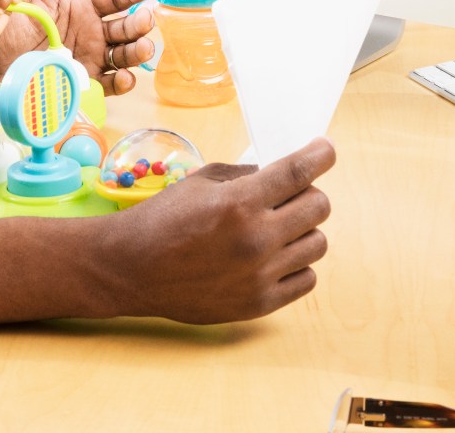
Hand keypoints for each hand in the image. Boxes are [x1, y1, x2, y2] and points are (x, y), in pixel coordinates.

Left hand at [0, 0, 154, 95]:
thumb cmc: (2, 24)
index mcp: (79, 8)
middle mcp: (90, 32)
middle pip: (124, 27)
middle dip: (139, 24)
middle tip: (144, 19)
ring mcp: (89, 58)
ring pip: (122, 55)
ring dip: (136, 52)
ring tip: (142, 48)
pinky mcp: (83, 82)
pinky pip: (107, 84)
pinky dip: (120, 82)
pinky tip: (124, 76)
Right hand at [106, 138, 333, 323]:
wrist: (130, 268)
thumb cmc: (160, 219)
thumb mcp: (199, 182)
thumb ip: (245, 176)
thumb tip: (279, 174)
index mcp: (239, 202)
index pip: (299, 173)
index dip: (321, 156)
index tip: (325, 150)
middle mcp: (255, 239)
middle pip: (318, 207)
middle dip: (309, 193)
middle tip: (289, 195)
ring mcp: (260, 275)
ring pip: (318, 243)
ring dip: (303, 229)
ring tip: (278, 228)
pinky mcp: (259, 303)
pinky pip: (306, 279)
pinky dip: (297, 263)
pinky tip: (274, 256)